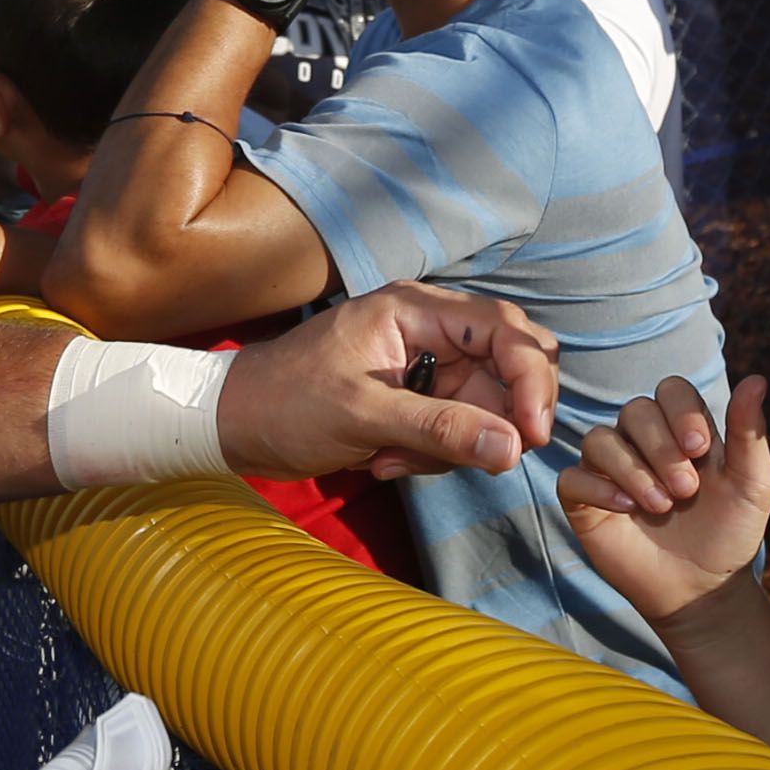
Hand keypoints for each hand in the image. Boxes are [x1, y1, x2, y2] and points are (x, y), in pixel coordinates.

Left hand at [216, 282, 557, 481]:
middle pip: (507, 368)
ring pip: (484, 408)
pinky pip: (455, 430)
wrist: (236, 425)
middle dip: (491, 420)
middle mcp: (429, 330)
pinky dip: (430, 454)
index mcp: (415, 310)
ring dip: (449, 447)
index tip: (533, 435)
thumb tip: (512, 447)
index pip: (504, 331)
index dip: (532, 380)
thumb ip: (440, 429)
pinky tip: (383, 459)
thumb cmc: (286, 404)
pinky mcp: (417, 400)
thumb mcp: (362, 416)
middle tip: (463, 456)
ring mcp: (425, 366)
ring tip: (390, 457)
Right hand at [557, 374, 769, 623]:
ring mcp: (609, 470)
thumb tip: (759, 379)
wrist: (705, 587)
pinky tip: (628, 509)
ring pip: (599, 439)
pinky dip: (599, 488)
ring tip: (661, 506)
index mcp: (681, 429)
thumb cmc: (730, 532)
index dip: (682, 412)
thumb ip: (750, 432)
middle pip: (634, 410)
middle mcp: (641, 442)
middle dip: (662, 448)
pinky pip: (572, 477)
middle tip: (686, 491)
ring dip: (633, 470)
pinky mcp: (585, 500)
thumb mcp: (753, 484)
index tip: (701, 450)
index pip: (671, 390)